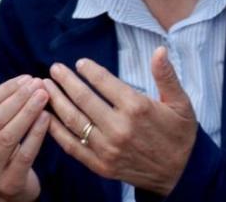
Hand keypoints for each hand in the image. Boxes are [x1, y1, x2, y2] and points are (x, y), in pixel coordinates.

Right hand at [0, 68, 49, 201]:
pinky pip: (24, 155)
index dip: (4, 90)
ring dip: (28, 113)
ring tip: (43, 97)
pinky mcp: (9, 183)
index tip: (25, 79)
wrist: (9, 184)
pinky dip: (36, 134)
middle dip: (19, 99)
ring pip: (9, 137)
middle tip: (37, 84)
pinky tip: (46, 118)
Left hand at [44, 46, 196, 195]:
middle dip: (65, 80)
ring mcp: (108, 148)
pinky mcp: (100, 165)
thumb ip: (166, 76)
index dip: (89, 70)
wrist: (181, 175)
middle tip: (54, 68)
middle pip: (83, 99)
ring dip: (56, 100)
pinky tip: (45, 115)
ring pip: (73, 120)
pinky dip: (55, 130)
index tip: (79, 63)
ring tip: (44, 85)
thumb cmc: (179, 134)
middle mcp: (119, 128)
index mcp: (137, 108)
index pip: (104, 82)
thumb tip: (159, 49)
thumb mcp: (181, 104)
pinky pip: (72, 145)